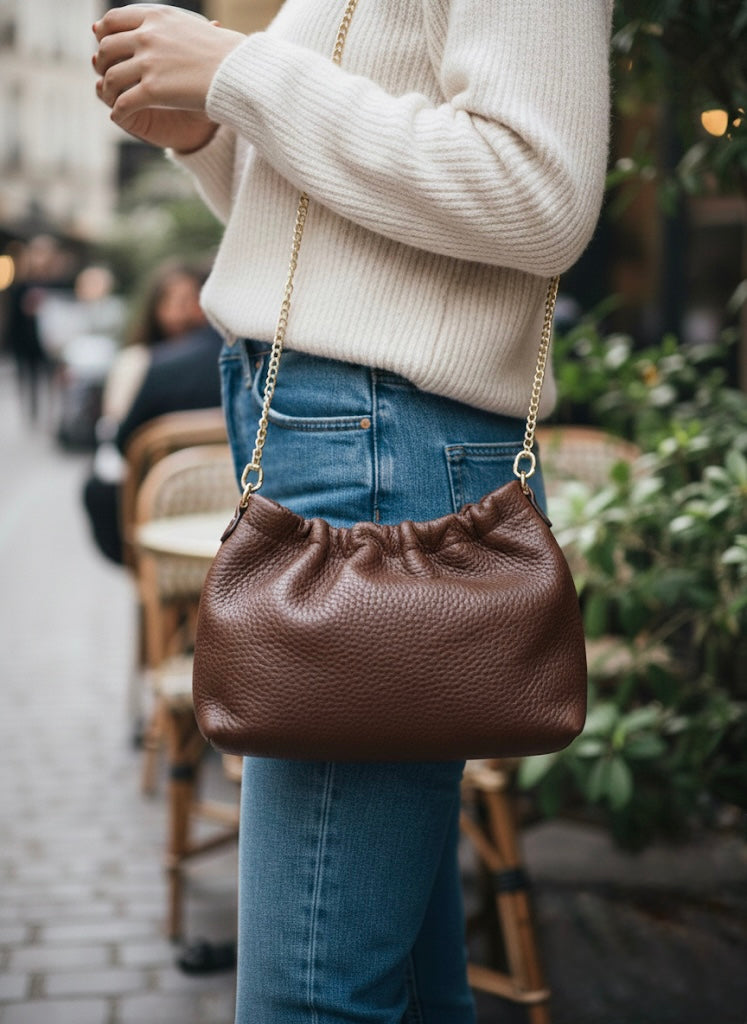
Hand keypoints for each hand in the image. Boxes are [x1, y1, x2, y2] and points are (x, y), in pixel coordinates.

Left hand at [93, 4, 243, 148]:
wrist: (239, 72)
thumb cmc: (224, 54)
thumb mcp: (191, 27)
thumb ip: (165, 28)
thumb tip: (149, 31)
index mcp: (156, 17)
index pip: (114, 21)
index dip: (103, 34)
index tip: (104, 45)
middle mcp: (148, 36)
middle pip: (107, 48)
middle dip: (102, 64)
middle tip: (106, 75)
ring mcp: (150, 63)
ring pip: (112, 77)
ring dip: (108, 90)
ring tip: (113, 98)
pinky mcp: (154, 90)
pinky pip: (124, 103)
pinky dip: (118, 111)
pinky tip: (120, 116)